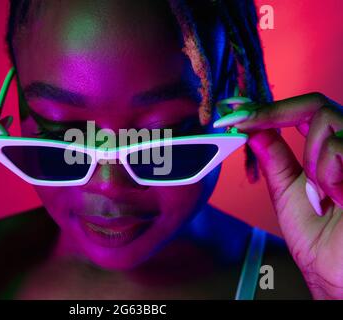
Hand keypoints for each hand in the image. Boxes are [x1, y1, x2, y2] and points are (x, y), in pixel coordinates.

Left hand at [215, 92, 342, 298]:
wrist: (336, 271)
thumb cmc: (316, 235)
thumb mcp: (286, 189)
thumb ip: (274, 157)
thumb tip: (253, 130)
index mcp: (327, 150)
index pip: (302, 111)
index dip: (267, 107)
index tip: (234, 110)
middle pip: (316, 105)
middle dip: (274, 117)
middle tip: (244, 126)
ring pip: (327, 120)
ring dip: (311, 159)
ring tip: (320, 192)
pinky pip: (341, 147)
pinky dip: (328, 174)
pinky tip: (337, 197)